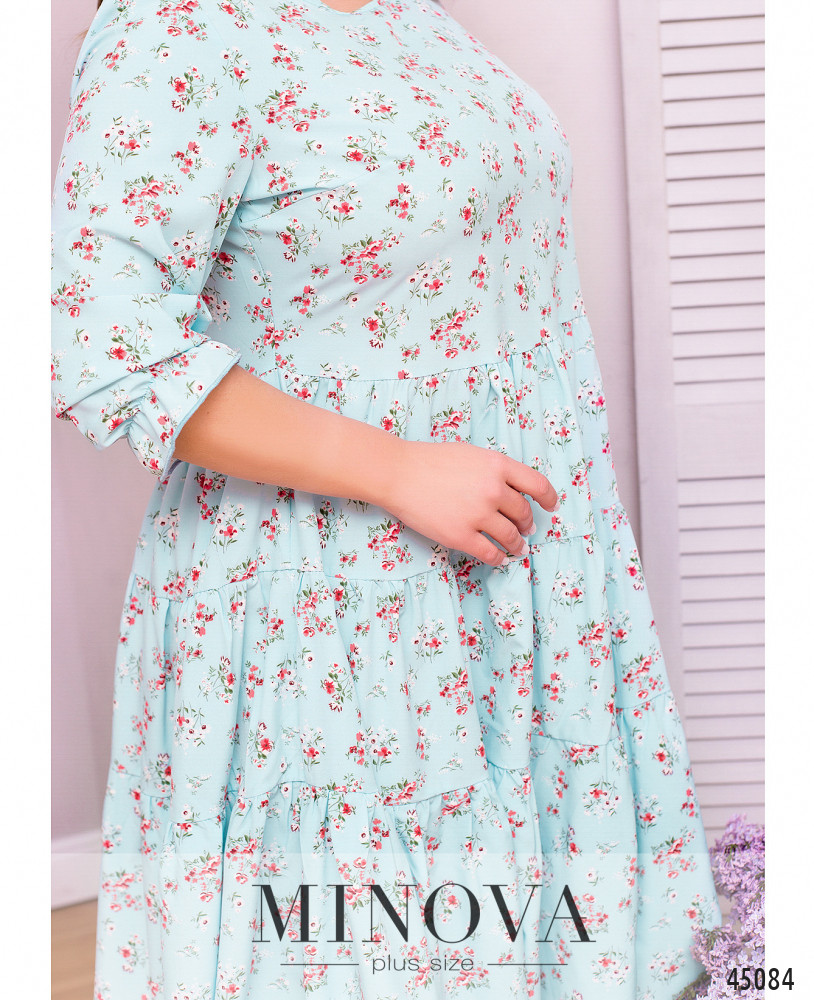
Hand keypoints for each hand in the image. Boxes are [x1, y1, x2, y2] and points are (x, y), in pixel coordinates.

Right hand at [379, 440, 559, 566]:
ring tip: (517, 548)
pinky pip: (490, 553)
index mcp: (498, 466)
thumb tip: (511, 491)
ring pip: (510, 536)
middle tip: (526, 529)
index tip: (551, 507)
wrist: (399, 473)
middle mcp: (493, 490)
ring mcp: (478, 514)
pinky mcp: (461, 536)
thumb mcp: (471, 455)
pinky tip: (498, 558)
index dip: (549, 498)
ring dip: (517, 545)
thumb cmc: (430, 461)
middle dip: (527, 524)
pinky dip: (498, 558)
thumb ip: (494, 471)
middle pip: (523, 513)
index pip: (537, 485)